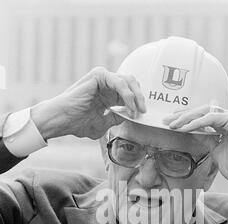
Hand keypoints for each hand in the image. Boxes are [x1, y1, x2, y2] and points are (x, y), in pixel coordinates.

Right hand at [31, 67, 145, 139]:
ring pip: (129, 81)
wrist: (62, 120)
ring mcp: (103, 78)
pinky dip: (128, 95)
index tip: (143, 116)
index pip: (130, 94)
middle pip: (132, 84)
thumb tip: (132, 116)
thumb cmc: (78, 123)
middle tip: (144, 111)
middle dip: (141, 98)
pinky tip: (129, 106)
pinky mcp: (99, 75)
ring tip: (137, 110)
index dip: (138, 104)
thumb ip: (117, 117)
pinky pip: (120, 82)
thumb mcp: (104, 124)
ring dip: (136, 96)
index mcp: (109, 95)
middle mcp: (107, 84)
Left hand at [163, 106, 227, 188]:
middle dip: (183, 115)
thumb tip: (191, 130)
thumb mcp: (214, 148)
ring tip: (172, 124)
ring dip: (187, 118)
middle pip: (204, 110)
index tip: (172, 121)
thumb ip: (205, 137)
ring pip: (206, 111)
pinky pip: (211, 118)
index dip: (188, 116)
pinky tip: (184, 128)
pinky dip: (196, 123)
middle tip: (167, 120)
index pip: (205, 114)